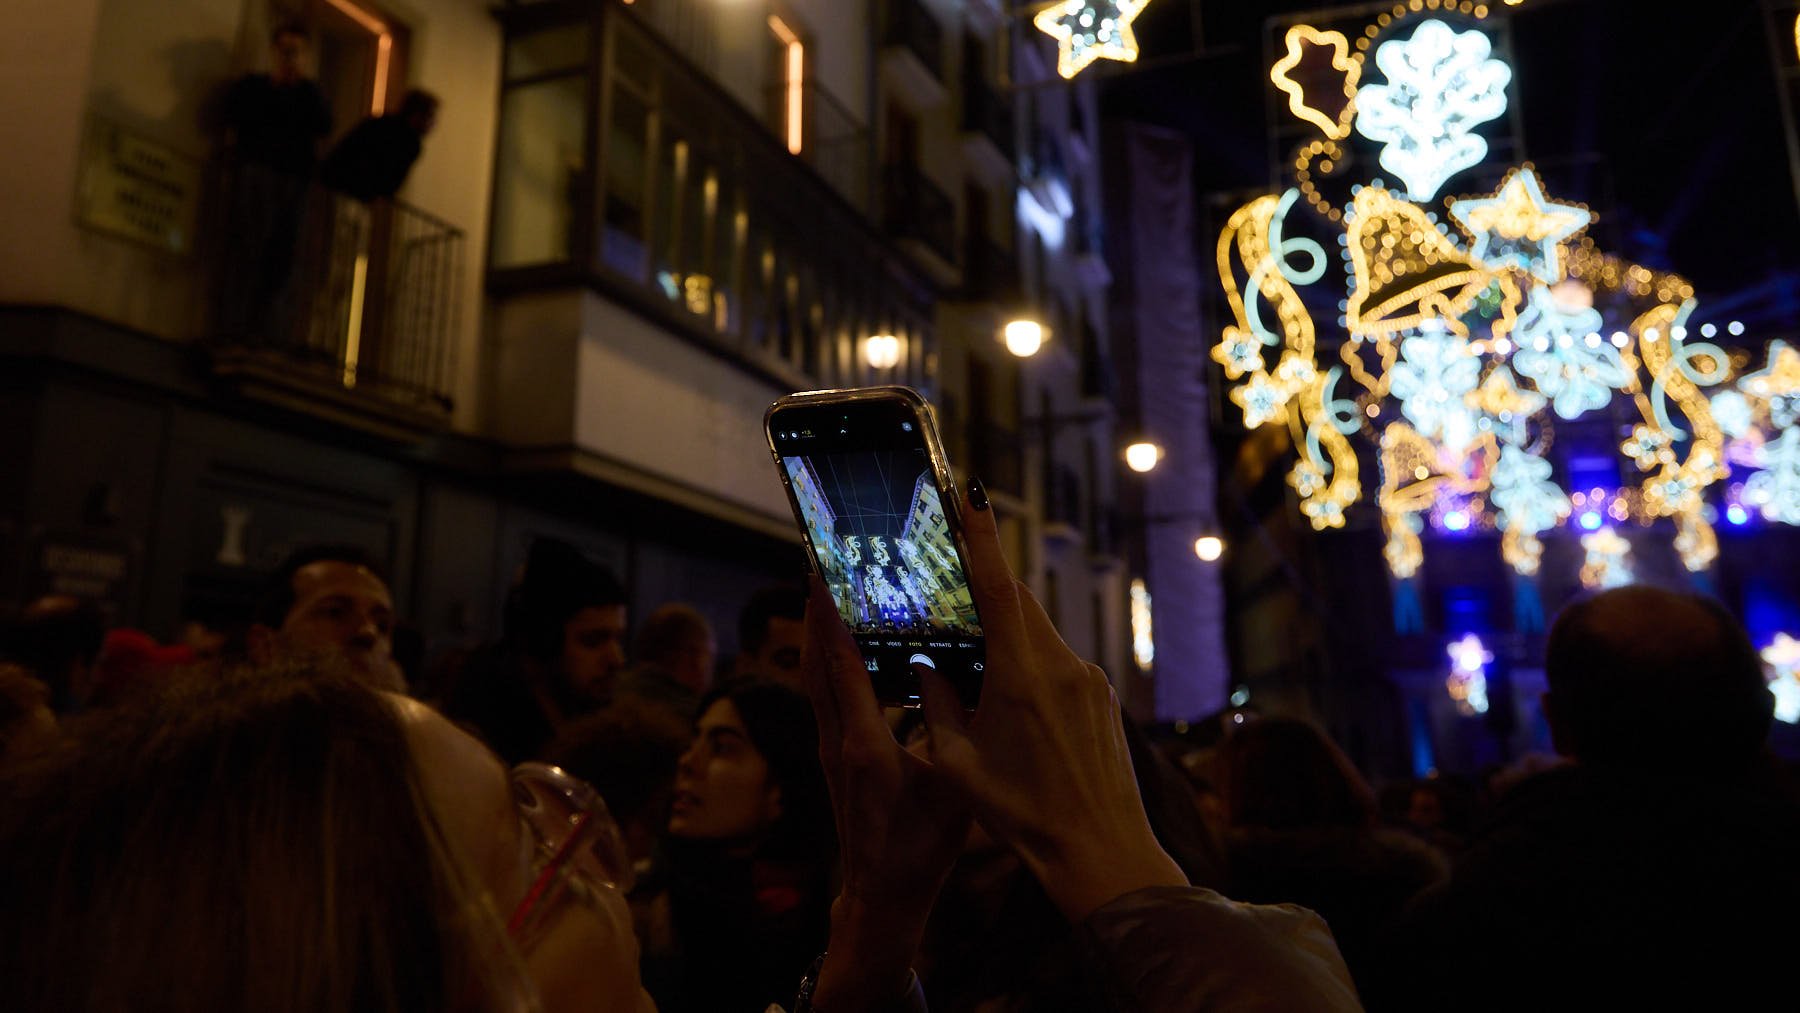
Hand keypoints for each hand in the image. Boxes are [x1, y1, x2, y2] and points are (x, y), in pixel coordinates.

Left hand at [800, 579, 972, 1008]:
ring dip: (818, 626)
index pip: (840, 666)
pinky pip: (824, 690)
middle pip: (816, 658)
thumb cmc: (919, 847)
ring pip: (815, 672)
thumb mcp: (948, 786)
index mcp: (863, 744)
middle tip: (820, 554)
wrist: (883, 894)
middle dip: (816, 606)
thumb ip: (948, 730)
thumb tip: (955, 672)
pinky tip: (842, 635)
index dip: (830, 615)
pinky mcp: (833, 752)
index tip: (825, 570)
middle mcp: (835, 739)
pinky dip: (828, 654)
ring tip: (826, 580)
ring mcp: (828, 745)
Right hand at [917, 480, 1187, 921]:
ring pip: (1038, 637)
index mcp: (1022, 676)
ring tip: (975, 668)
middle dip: (986, 592)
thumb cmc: (1023, 817)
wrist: (1101, 854)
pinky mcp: (1102, 700)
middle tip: (952, 585)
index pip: (1000, 588)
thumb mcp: (959, 763)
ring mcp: (1089, 682)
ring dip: (1006, 640)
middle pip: (1019, 607)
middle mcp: (1062, 667)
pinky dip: (1030, 667)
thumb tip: (925, 666)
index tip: (971, 496)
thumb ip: (936, 705)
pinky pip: (1058, 665)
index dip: (982, 539)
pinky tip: (1013, 706)